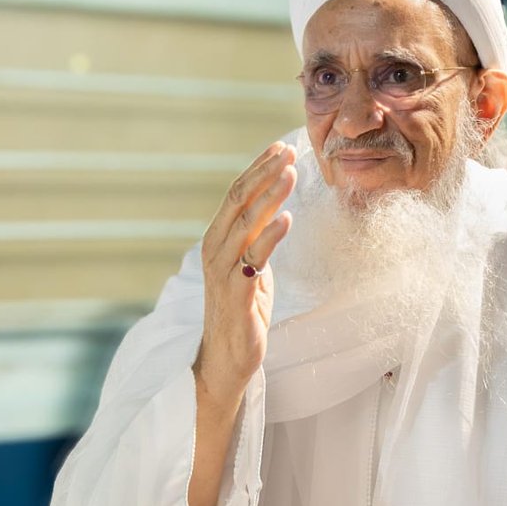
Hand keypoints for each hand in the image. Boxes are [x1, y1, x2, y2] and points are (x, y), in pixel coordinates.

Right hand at [193, 141, 297, 410]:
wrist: (227, 358)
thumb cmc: (242, 310)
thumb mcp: (250, 266)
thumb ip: (256, 239)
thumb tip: (274, 210)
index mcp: (218, 240)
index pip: (236, 194)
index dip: (258, 169)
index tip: (280, 147)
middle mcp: (215, 250)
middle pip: (238, 201)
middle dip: (264, 174)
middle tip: (288, 151)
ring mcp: (224, 272)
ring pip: (245, 225)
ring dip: (269, 197)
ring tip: (291, 175)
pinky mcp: (237, 295)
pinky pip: (254, 260)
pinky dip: (270, 237)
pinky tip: (287, 219)